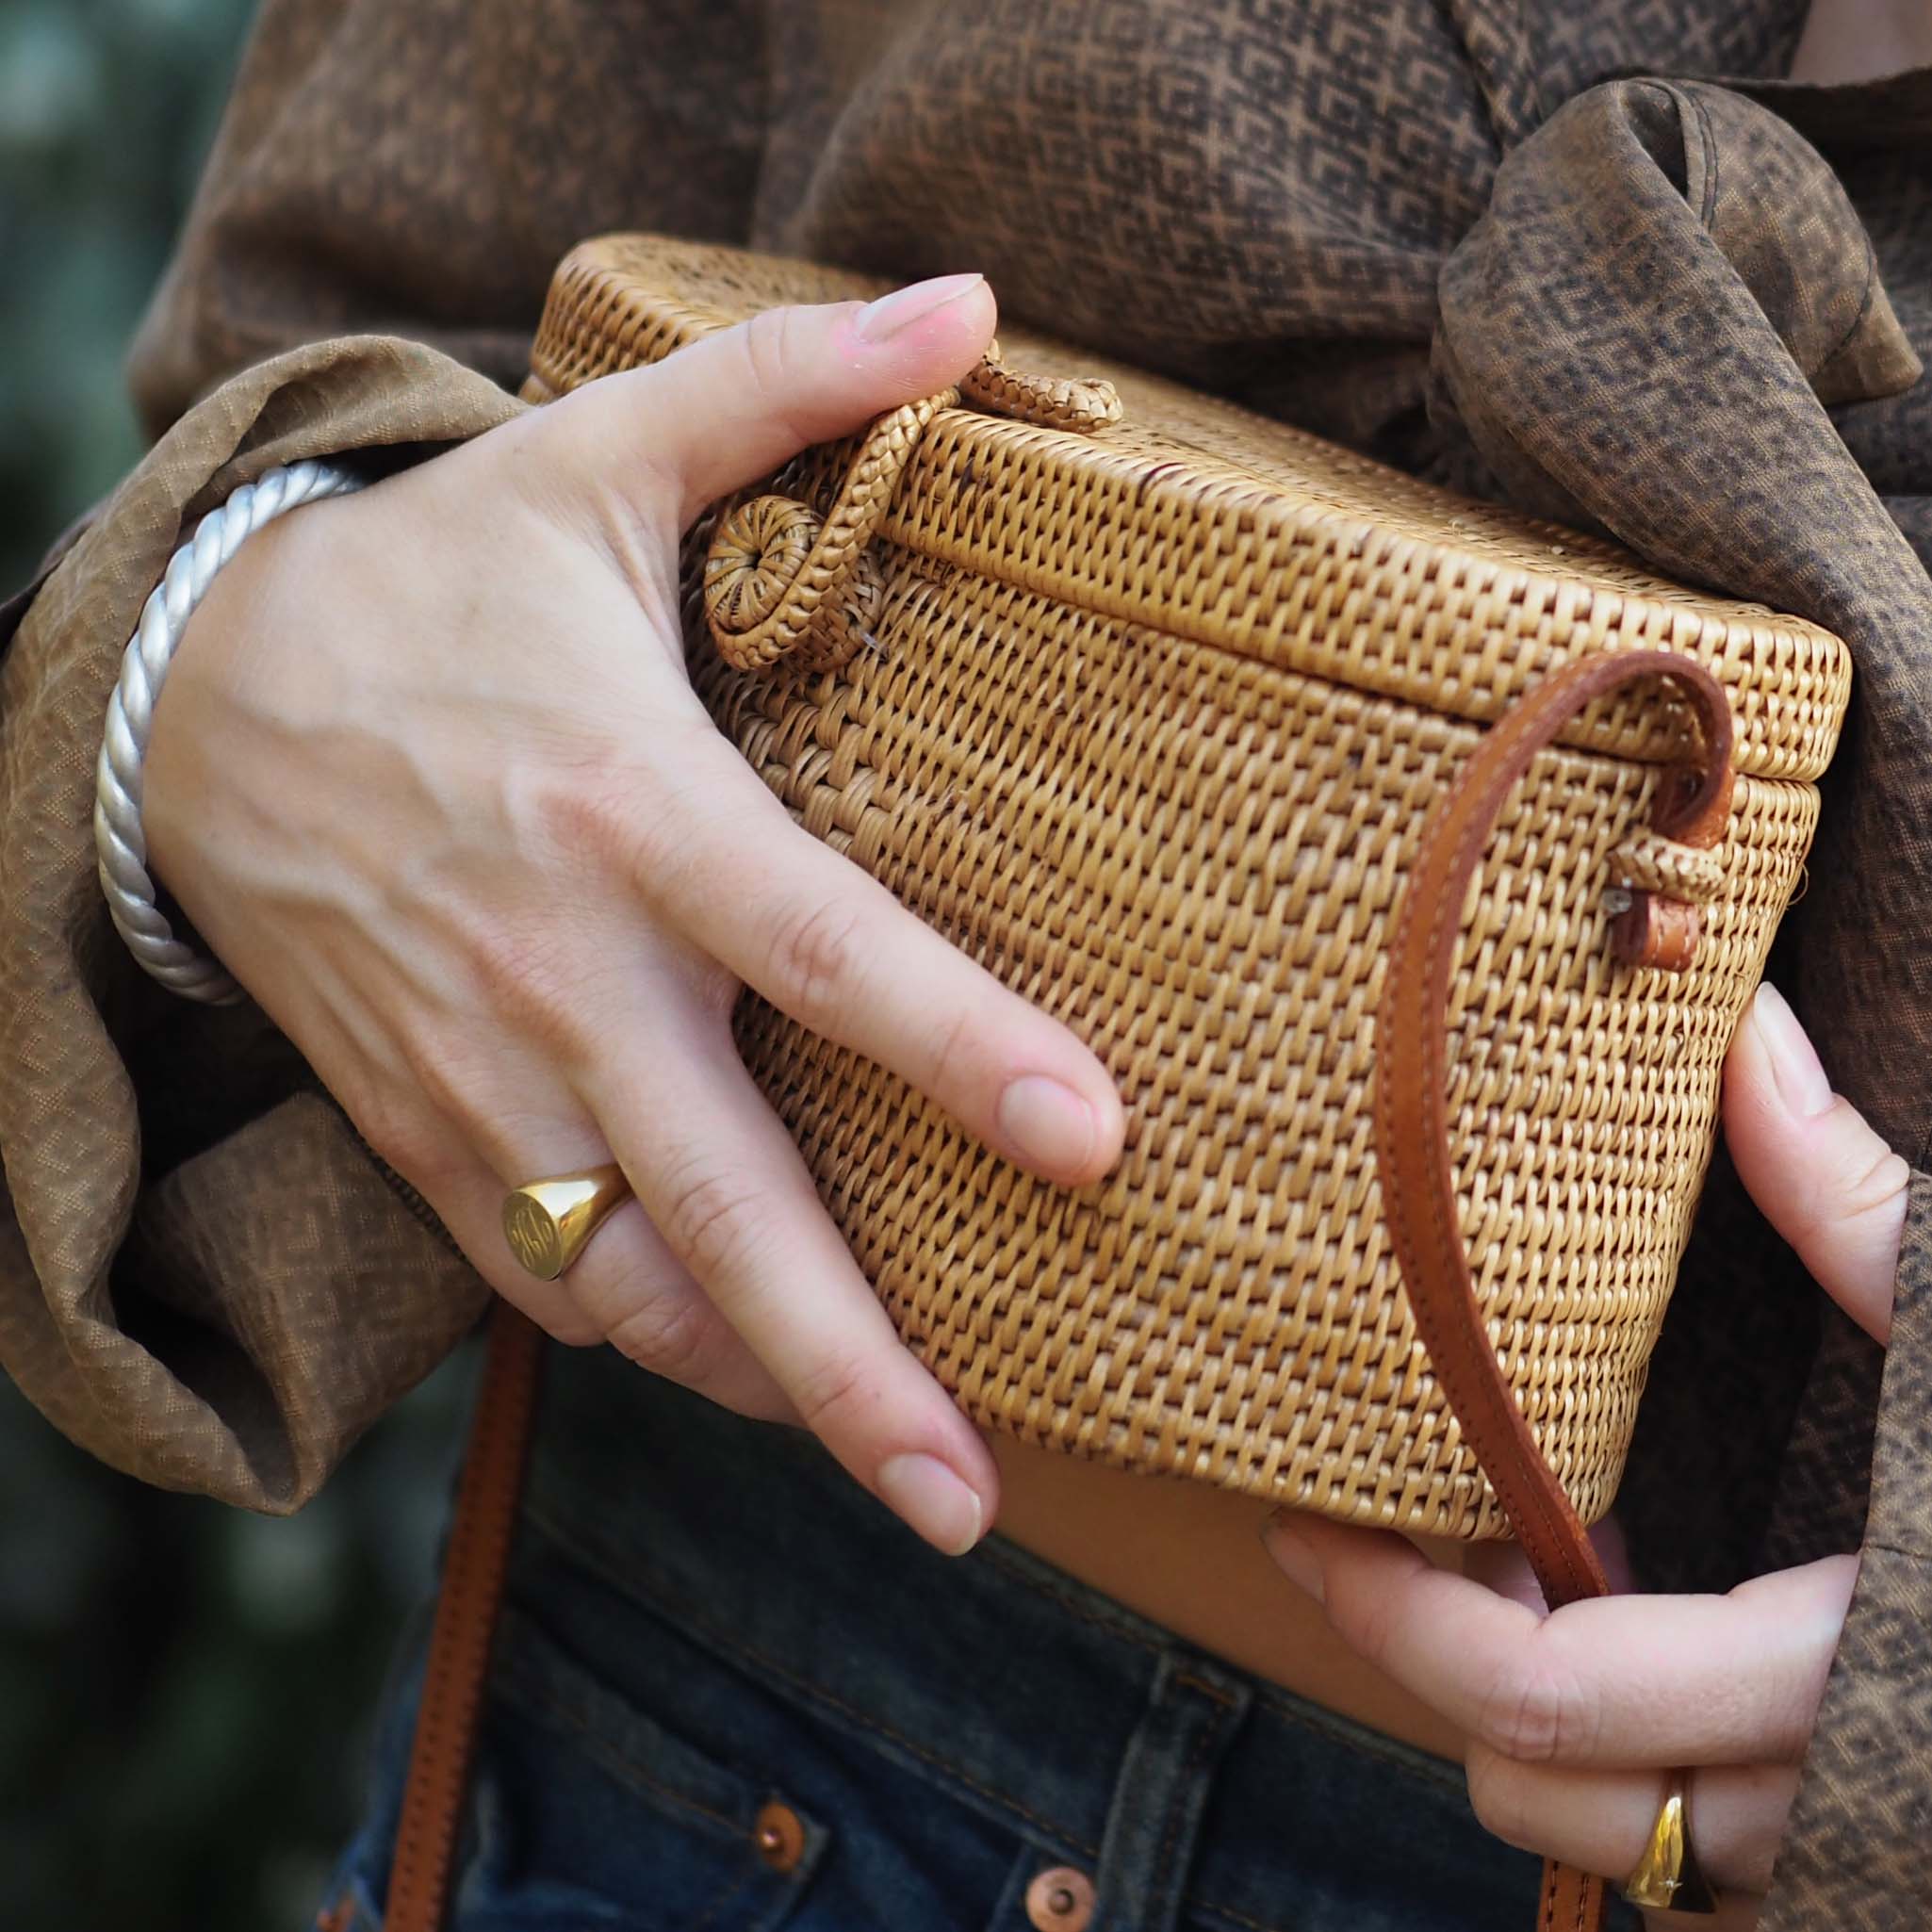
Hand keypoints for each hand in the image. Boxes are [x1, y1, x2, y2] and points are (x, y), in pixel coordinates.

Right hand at [143, 274, 1124, 1555]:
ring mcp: (481, 1074)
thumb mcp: (594, 458)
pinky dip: (642, 1337)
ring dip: (756, 1384)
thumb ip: (785, 386)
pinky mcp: (423, 1131)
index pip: (819, 950)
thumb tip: (972, 301)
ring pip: (626, 1283)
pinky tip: (738, 1369)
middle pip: (723, 1203)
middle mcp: (561, 975)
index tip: (1094, 1141)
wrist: (208, 698)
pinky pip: (541, 1278)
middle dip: (851, 1366)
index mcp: (633, 813)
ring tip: (895, 1464)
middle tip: (969, 1501)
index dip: (957, 1047)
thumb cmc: (443, 587)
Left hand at [1262, 982, 1908, 1924]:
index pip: (1552, 1697)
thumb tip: (1743, 1035)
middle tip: (1401, 1528)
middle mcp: (1856, 1818)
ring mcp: (1874, 1872)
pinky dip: (1630, 1769)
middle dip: (1442, 1667)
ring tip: (1521, 1563)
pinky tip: (1640, 1626)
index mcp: (1857, 1675)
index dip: (1399, 1619)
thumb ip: (1863, 1202)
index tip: (1312, 1523)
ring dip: (1527, 1724)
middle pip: (1542, 1789)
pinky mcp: (1889, 1868)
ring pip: (1613, 1847)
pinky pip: (1700, 1869)